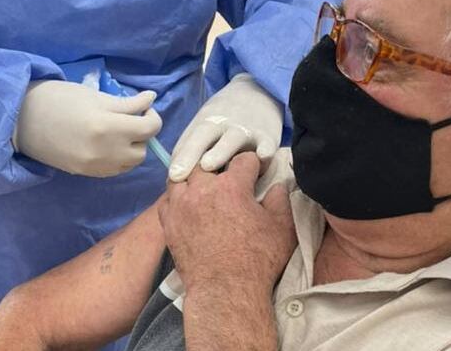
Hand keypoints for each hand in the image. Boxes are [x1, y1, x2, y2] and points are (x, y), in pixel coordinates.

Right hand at [13, 80, 161, 177]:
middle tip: (131, 118)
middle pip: (143, 149)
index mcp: (108, 127)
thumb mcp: (96, 96)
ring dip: (132, 147)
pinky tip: (107, 144)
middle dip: (143, 133)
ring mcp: (95, 166)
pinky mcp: (86, 173)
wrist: (22, 119)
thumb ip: (127, 103)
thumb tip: (151, 99)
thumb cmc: (59, 99)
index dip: (152, 116)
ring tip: (118, 131)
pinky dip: (119, 158)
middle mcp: (106, 152)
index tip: (144, 106)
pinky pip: (115, 170)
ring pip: (131, 163)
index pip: (149, 128)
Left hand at [159, 153, 296, 294]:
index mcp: (232, 186)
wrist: (226, 291)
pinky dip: (177, 197)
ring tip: (203, 186)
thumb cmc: (258, 261)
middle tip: (228, 180)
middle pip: (207, 161)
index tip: (257, 172)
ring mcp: (182, 204)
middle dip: (219, 166)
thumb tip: (277, 185)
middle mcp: (203, 189)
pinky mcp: (169, 222)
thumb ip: (281, 200)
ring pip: (182, 175)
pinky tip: (187, 204)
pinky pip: (168, 199)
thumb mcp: (282, 229)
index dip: (254, 164)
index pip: (243, 159)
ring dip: (193, 177)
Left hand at [169, 74, 282, 181]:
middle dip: (191, 152)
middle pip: (204, 136)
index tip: (172, 176)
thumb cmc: (226, 118)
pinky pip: (267, 145)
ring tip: (208, 164)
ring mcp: (246, 130)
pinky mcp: (269, 137)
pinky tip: (262, 157)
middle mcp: (223, 124)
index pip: (189, 141)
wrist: (259, 91)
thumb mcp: (205, 124)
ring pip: (233, 140)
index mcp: (205, 123)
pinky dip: (266, 151)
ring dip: (220, 151)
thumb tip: (173, 176)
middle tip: (179, 173)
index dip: (181, 158)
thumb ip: (189, 147)